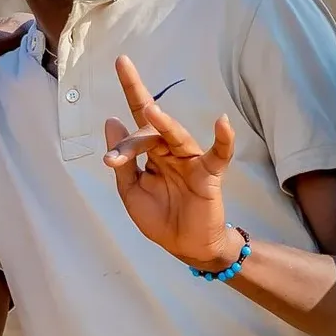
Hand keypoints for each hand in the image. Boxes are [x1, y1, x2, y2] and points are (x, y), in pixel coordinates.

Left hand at [100, 55, 240, 270]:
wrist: (185, 246)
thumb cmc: (160, 218)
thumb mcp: (131, 192)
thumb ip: (123, 160)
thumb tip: (111, 121)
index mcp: (151, 153)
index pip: (137, 122)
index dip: (129, 104)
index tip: (117, 90)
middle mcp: (170, 150)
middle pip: (152, 127)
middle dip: (136, 127)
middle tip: (118, 153)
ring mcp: (191, 160)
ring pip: (176, 136)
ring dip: (164, 125)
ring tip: (151, 110)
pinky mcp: (209, 174)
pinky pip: (219, 154)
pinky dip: (223, 138)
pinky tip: (222, 122)